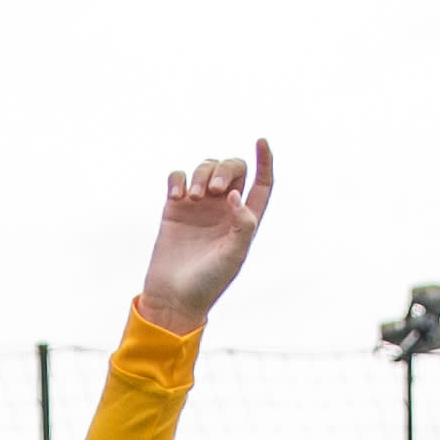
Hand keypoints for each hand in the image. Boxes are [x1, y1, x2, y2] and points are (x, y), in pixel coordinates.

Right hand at [137, 140, 271, 329]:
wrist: (174, 298)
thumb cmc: (208, 283)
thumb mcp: (233, 257)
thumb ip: (243, 225)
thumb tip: (235, 195)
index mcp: (244, 220)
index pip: (262, 183)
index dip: (265, 161)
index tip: (261, 141)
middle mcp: (224, 209)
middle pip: (232, 168)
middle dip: (224, 170)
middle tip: (212, 191)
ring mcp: (199, 207)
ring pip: (205, 168)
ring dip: (201, 175)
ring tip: (192, 198)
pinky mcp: (174, 208)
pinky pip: (178, 178)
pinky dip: (179, 179)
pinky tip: (177, 196)